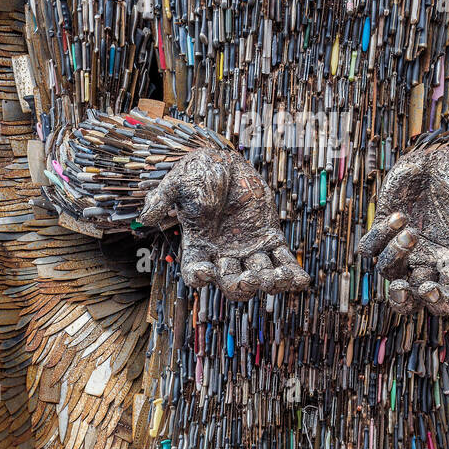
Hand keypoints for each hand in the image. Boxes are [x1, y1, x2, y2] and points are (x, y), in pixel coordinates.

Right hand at [140, 149, 309, 300]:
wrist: (223, 163)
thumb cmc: (196, 174)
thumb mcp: (176, 183)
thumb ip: (161, 199)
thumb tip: (147, 217)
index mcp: (199, 248)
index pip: (196, 274)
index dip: (200, 277)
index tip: (206, 271)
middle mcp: (223, 256)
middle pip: (232, 283)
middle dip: (242, 285)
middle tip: (251, 278)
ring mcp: (248, 249)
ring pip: (260, 276)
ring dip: (270, 283)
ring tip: (280, 278)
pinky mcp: (269, 238)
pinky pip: (282, 260)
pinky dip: (292, 272)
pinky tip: (302, 280)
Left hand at [358, 144, 448, 313]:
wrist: (436, 158)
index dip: (440, 302)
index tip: (431, 288)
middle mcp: (427, 260)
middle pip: (409, 300)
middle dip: (402, 300)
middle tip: (403, 286)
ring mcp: (404, 247)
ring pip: (388, 272)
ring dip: (396, 255)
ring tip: (410, 229)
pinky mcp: (384, 229)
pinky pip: (369, 249)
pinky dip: (378, 238)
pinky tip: (398, 216)